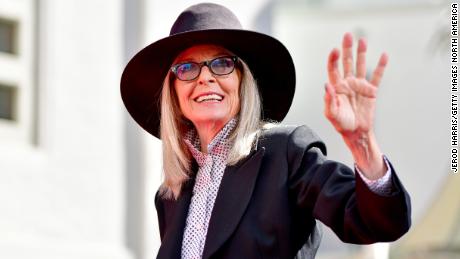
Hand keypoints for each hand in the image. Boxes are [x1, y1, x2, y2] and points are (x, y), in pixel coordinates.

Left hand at [324, 32, 387, 178]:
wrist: (356, 134)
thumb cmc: (341, 125)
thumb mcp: (331, 114)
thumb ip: (329, 100)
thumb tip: (326, 85)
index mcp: (336, 87)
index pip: (333, 69)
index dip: (333, 59)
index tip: (335, 50)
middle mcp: (347, 83)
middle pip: (347, 62)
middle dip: (347, 49)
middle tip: (348, 36)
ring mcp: (359, 86)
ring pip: (360, 66)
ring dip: (361, 53)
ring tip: (363, 40)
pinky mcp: (371, 91)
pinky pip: (377, 76)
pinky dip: (381, 66)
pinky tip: (383, 56)